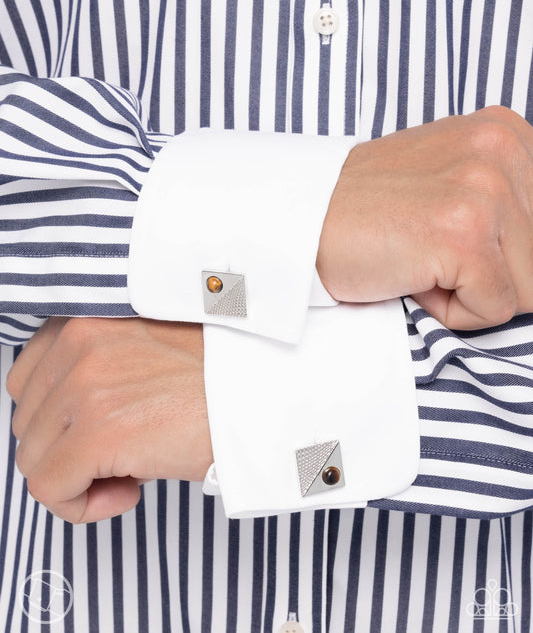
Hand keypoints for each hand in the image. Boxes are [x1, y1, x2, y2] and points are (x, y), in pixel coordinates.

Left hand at [7, 317, 211, 523]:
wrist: (267, 391)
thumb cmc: (220, 376)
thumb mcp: (147, 349)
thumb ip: (99, 366)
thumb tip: (70, 422)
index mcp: (88, 319)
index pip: (28, 380)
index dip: (57, 420)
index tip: (95, 434)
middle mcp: (78, 344)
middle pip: (28, 423)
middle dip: (67, 451)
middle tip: (117, 457)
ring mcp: (85, 387)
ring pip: (34, 459)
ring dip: (77, 478)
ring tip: (128, 473)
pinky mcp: (99, 433)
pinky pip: (51, 490)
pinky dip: (81, 505)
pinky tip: (129, 492)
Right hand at [317, 105, 532, 329]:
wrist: (303, 221)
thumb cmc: (367, 212)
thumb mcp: (451, 181)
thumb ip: (506, 200)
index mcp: (507, 133)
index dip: (510, 254)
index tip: (461, 246)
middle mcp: (504, 151)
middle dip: (491, 275)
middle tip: (431, 250)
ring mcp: (485, 191)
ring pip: (528, 289)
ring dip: (472, 292)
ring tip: (422, 260)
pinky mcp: (463, 235)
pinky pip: (494, 310)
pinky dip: (452, 311)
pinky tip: (412, 276)